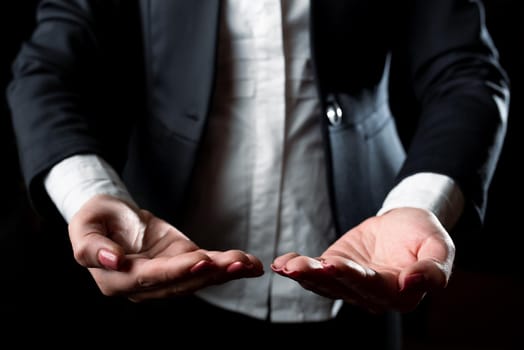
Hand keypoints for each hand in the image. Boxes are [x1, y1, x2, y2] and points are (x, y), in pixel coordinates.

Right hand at [68, 194, 263, 301]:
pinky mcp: (182, 263)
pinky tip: (250, 264)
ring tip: (248, 264)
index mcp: (118, 280)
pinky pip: (206, 266)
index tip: (199, 261)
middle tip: (236, 263)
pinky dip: (227, 265)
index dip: (175, 271)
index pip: (149, 278)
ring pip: (197, 278)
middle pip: (180, 282)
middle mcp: (145, 286)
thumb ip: (91, 248)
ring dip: (224, 272)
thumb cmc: (94, 220)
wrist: (111, 216)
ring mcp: (166, 275)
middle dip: (209, 274)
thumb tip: (111, 261)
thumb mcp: (84, 228)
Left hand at [271, 207, 454, 312]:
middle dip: (319, 276)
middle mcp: (371, 295)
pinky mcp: (335, 268)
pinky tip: (282, 263)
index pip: (373, 287)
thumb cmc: (424, 235)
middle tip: (300, 267)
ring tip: (287, 266)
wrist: (406, 222)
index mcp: (399, 294)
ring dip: (304, 275)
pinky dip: (298, 268)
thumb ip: (433, 270)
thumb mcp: (439, 247)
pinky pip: (315, 272)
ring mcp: (350, 283)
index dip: (353, 276)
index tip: (334, 264)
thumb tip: (414, 283)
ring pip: (325, 283)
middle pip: (343, 286)